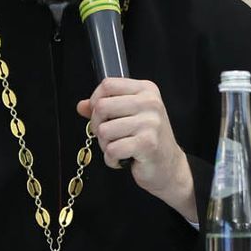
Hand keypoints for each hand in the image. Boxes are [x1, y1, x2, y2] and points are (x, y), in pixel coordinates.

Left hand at [78, 77, 196, 222]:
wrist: (169, 166)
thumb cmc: (147, 139)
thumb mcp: (129, 116)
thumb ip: (105, 108)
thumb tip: (81, 106)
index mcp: (146, 90)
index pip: (108, 85)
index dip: (95, 101)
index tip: (100, 115)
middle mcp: (150, 103)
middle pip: (102, 107)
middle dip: (97, 126)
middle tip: (108, 136)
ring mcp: (150, 123)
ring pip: (104, 131)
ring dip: (105, 145)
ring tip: (119, 148)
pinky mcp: (147, 144)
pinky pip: (112, 149)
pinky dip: (111, 159)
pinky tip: (122, 159)